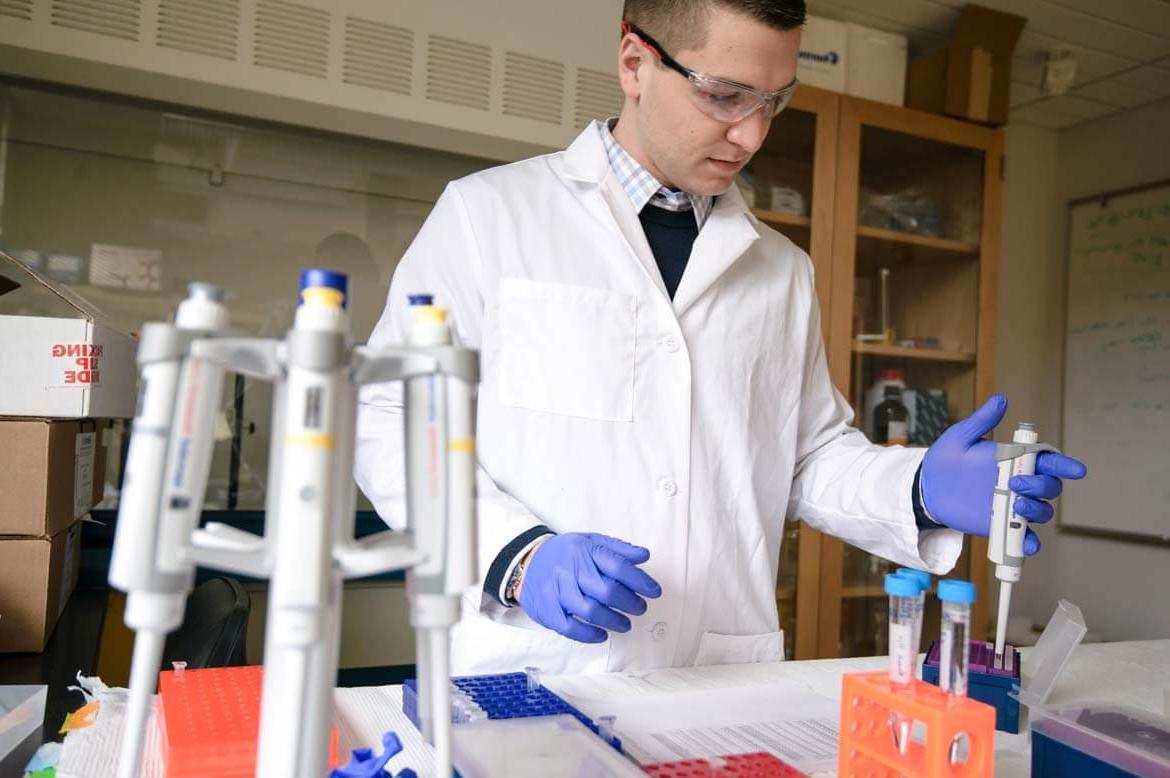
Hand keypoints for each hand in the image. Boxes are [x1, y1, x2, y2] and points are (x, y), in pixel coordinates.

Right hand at [517, 532, 661, 642]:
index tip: (654, 592)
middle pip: (607, 591)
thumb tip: (644, 555)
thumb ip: (618, 549)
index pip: (618, 567)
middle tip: (640, 608)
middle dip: (629, 603)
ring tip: (625, 624)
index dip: (640, 581)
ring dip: (613, 621)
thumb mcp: (590, 542)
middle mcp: (571, 570)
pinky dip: (589, 635)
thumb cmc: (565, 554)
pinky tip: (602, 634)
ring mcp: (558, 591)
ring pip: (590, 611)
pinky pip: (570, 627)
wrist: (526, 561)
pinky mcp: (548, 610)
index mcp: (585, 551)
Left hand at [920, 395, 1086, 553]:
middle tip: (1016, 482)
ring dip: (1038, 510)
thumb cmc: (946, 459)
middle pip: (1049, 486)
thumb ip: (981, 421)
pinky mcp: (1001, 524)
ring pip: (1042, 511)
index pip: (1047, 461)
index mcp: (1015, 459)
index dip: (1064, 465)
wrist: (927, 488)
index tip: (1075, 470)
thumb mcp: (960, 437)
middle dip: (1042, 485)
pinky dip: (1029, 542)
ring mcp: (1012, 505)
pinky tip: (1027, 541)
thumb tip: (1001, 400)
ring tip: (1016, 504)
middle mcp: (1019, 482)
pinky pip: (1023, 538)